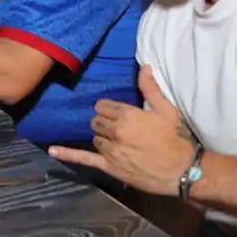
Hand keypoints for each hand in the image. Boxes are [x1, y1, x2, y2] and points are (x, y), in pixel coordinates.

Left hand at [49, 67, 197, 195]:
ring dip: (102, 138)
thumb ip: (150, 88)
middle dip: (105, 123)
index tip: (119, 114)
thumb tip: (143, 66)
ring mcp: (111, 149)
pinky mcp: (109, 166)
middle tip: (119, 129)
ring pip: (94, 137)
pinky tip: (52, 151)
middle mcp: (115, 131)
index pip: (102, 106)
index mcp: (127, 115)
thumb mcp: (167, 110)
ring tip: (118, 143)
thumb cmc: (177, 138)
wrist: (184, 170)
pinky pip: (84, 158)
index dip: (110, 110)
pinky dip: (67, 154)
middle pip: (96, 121)